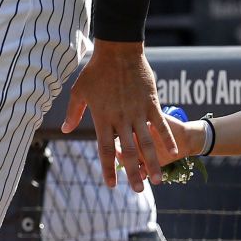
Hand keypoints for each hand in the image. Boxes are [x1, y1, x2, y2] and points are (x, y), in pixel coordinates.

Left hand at [63, 41, 179, 190]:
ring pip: (146, 142)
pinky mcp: (151, 102)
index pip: (104, 149)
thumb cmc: (96, 70)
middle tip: (139, 190)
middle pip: (127, 151)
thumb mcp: (79, 91)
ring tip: (158, 179)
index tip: (111, 185)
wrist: (118, 50)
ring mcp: (137, 111)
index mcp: (102, 118)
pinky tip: (175, 151)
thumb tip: (65, 129)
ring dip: (152, 162)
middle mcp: (120, 119)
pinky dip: (167, 138)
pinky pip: (160, 124)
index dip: (107, 168)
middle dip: (133, 173)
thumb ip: (73, 113)